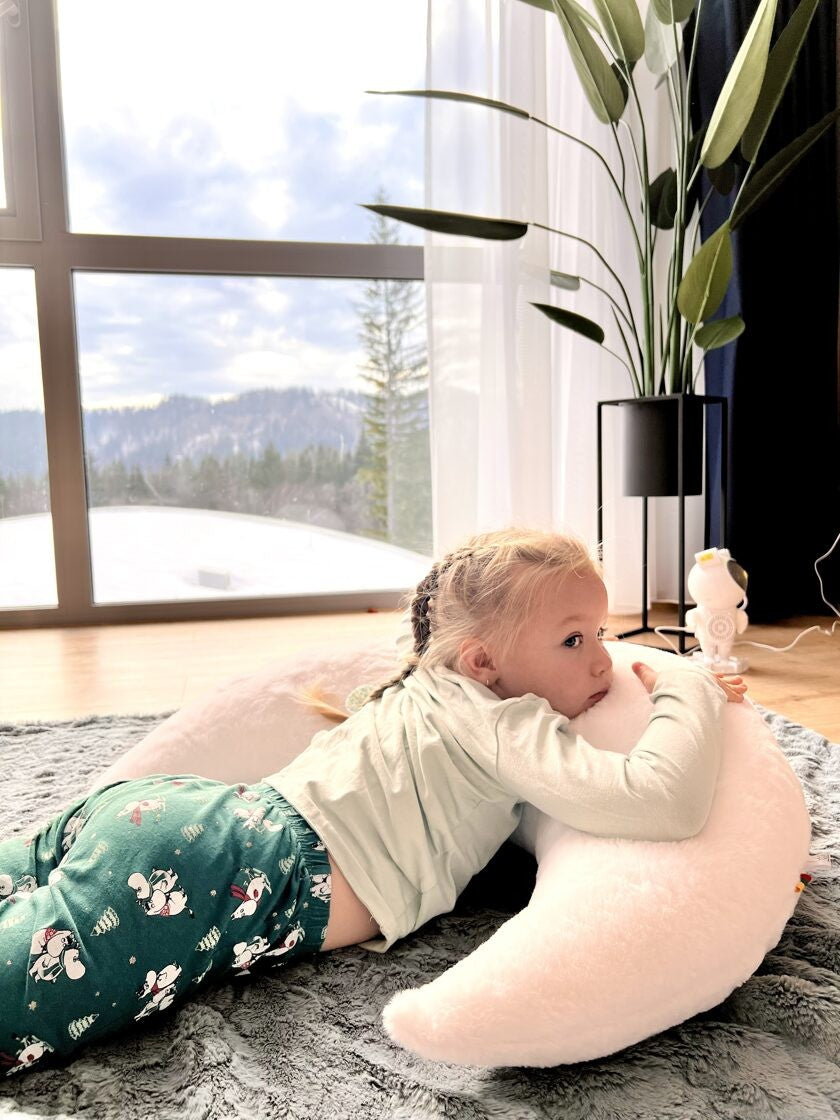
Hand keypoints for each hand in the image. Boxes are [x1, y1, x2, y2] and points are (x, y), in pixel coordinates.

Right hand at [632, 661, 747, 702]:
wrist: (680, 692)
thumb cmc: (668, 687)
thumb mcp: (653, 679)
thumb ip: (645, 672)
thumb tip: (634, 663)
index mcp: (690, 675)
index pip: (701, 674)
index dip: (709, 675)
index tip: (716, 675)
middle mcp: (704, 679)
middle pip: (717, 679)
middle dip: (727, 679)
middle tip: (737, 680)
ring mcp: (714, 687)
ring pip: (727, 686)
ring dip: (736, 686)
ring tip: (744, 687)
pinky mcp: (720, 696)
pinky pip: (731, 696)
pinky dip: (737, 696)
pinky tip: (743, 698)